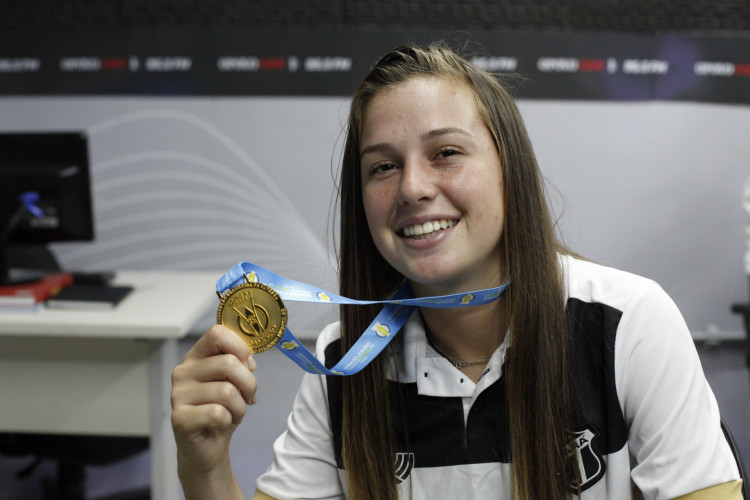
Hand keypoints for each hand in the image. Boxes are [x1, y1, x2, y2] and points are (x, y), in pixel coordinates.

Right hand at [171, 325, 256, 479]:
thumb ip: (240, 363)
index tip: (249, 362)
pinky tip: (222, 424)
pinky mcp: (179, 418)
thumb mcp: (235, 382)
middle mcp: (182, 372)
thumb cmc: (222, 409)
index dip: (239, 345)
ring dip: (240, 406)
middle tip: (249, 396)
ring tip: (234, 412)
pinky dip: (229, 420)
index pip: (216, 334)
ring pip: (227, 391)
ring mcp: (178, 395)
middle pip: (228, 363)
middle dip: (249, 383)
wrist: (208, 447)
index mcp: (196, 357)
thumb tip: (248, 358)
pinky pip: (218, 413)